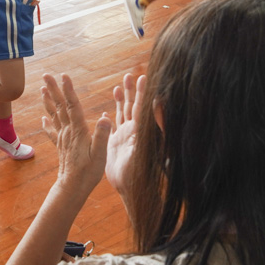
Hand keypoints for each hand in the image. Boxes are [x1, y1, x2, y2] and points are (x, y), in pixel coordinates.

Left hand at [41, 74, 111, 195]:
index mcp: (78, 131)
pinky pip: (52, 131)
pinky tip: (43, 118)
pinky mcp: (61, 145)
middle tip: (46, 75)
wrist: (72, 188)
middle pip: (60, 106)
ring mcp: (63, 138)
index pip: (73, 106)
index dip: (68, 90)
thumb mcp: (100, 155)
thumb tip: (104, 117)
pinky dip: (47, 123)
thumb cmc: (88, 173)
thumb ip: (102, 136)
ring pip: (54, 115)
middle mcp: (68, 131)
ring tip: (42, 89)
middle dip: (54, 89)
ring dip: (49, 101)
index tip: (64, 75)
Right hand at [105, 74, 143, 194]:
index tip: (143, 77)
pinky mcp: (114, 145)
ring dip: (121, 101)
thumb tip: (160, 107)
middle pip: (132, 107)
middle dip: (131, 91)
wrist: (131, 188)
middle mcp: (133, 132)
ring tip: (119, 87)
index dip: (142, 93)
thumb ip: (154, 128)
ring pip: (122, 114)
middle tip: (129, 76)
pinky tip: (104, 114)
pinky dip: (108, 120)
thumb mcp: (149, 149)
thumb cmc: (141, 173)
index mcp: (140, 131)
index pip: (142, 107)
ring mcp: (124, 138)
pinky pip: (111, 129)